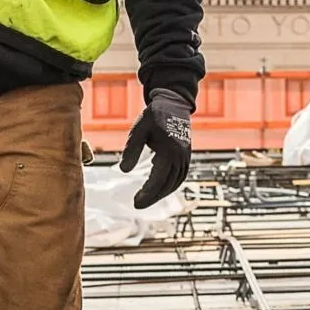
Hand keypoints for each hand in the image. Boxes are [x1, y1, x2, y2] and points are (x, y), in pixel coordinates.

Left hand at [120, 88, 191, 206]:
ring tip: (146, 200)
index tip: (135, 203)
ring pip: (175, 182)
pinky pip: (180, 176)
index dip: (147, 193)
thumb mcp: (138, 130)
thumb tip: (124, 171)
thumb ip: (131, 150)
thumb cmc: (153, 116)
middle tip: (137, 205)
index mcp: (169, 150)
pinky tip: (158, 190)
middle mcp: (180, 156)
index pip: (158, 179)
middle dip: (153, 197)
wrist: (173, 103)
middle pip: (168, 184)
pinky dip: (170, 186)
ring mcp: (185, 157)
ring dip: (162, 193)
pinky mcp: (186, 156)